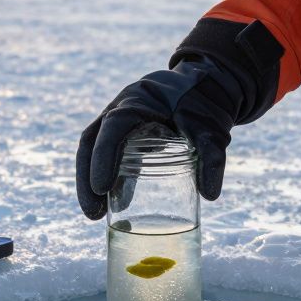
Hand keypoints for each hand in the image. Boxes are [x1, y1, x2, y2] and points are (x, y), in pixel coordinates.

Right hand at [76, 60, 239, 218]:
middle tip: (93, 212)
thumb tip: (210, 195)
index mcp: (140, 99)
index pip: (113, 126)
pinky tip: (115, 203)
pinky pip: (109, 155)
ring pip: (94, 148)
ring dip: (90, 180)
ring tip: (95, 214)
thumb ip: (212, 158)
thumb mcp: (212, 129)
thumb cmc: (205, 104)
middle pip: (91, 141)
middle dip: (87, 177)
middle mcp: (122, 106)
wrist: (206, 85)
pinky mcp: (128, 133)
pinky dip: (109, 177)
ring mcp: (121, 119)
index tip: (101, 188)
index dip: (103, 156)